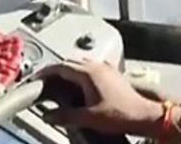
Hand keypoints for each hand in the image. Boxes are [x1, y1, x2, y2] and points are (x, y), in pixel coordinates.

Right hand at [37, 60, 164, 136]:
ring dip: (68, 72)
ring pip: (81, 64)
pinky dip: (80, 75)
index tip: (35, 79)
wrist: (144, 115)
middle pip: (70, 62)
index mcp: (90, 72)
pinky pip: (91, 69)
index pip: (61, 66)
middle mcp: (99, 66)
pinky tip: (79, 88)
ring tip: (58, 85)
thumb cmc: (122, 114)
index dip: (45, 73)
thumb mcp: (88, 117)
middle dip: (55, 71)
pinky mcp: (114, 76)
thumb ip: (65, 116)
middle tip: (43, 82)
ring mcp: (108, 69)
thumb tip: (49, 115)